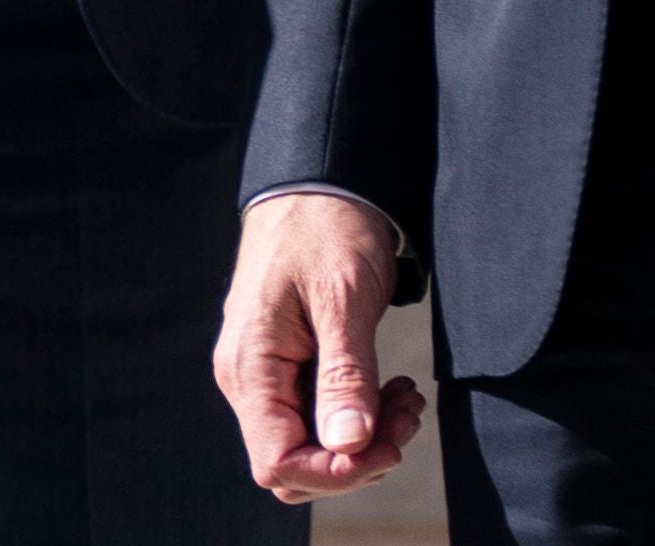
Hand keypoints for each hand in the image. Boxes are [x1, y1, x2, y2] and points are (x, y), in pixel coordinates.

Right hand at [218, 190, 428, 500]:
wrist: (316, 181)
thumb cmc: (326, 227)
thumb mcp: (343, 298)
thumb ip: (345, 375)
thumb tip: (348, 446)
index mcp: (250, 366)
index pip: (279, 463)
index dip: (335, 473)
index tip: (388, 443)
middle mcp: (247, 378)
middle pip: (295, 464)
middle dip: (357, 459)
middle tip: (406, 415)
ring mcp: (264, 373)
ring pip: (310, 445)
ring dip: (364, 439)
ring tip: (406, 398)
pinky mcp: (285, 365)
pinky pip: (316, 417)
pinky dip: (358, 416)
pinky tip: (390, 389)